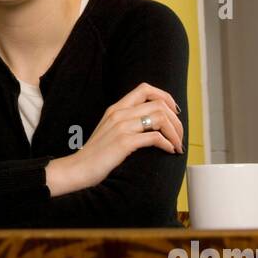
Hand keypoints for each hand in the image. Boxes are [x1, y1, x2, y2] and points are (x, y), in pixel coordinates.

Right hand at [46, 83, 182, 195]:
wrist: (77, 169)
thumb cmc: (95, 154)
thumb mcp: (108, 130)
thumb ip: (125, 122)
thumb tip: (149, 123)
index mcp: (116, 108)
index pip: (145, 89)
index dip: (165, 97)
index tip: (174, 112)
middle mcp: (119, 114)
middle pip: (159, 104)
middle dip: (176, 120)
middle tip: (179, 136)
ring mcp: (121, 127)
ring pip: (160, 118)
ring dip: (175, 132)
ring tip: (177, 145)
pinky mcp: (124, 143)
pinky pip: (155, 137)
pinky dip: (167, 143)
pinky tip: (169, 151)